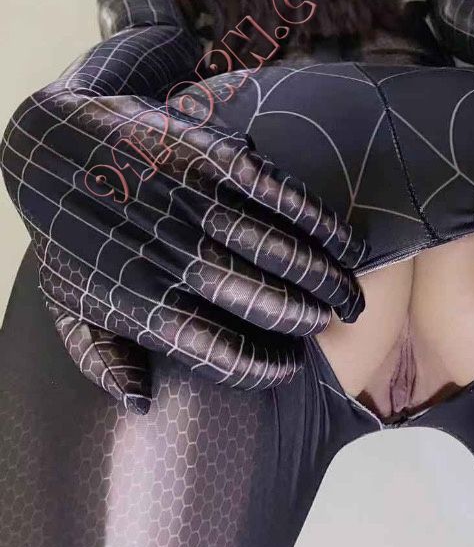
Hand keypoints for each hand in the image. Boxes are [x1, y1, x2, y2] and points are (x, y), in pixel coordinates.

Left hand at [3, 79, 365, 406]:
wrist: (52, 143)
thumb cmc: (69, 237)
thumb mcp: (69, 305)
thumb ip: (102, 358)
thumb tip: (142, 402)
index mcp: (140, 300)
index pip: (218, 350)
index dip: (264, 365)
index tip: (291, 367)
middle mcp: (171, 254)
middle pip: (260, 300)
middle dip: (307, 317)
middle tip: (332, 321)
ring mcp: (192, 203)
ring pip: (278, 248)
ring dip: (325, 274)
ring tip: (349, 291)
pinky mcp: (209, 158)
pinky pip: (278, 195)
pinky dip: (319, 220)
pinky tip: (344, 242)